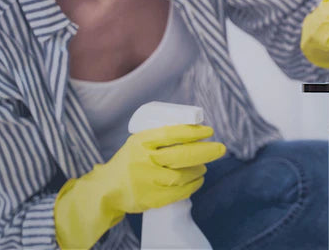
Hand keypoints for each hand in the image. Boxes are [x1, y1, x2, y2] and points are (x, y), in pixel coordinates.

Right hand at [54, 124, 225, 249]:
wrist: (107, 189)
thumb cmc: (129, 161)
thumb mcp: (138, 142)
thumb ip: (160, 137)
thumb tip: (194, 130)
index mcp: (141, 141)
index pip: (172, 133)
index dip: (193, 132)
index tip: (209, 131)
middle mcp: (144, 160)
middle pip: (181, 155)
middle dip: (206, 151)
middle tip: (221, 148)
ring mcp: (147, 181)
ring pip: (181, 175)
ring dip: (199, 169)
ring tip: (204, 166)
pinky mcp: (150, 198)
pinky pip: (178, 193)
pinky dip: (192, 186)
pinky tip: (198, 180)